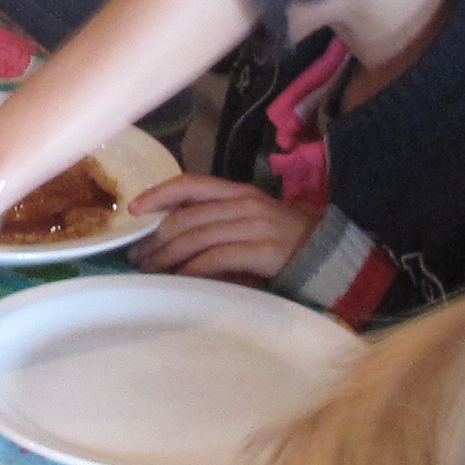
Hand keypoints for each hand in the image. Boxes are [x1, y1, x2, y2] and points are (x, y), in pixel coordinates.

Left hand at [132, 174, 316, 282]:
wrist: (331, 257)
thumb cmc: (284, 242)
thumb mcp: (250, 221)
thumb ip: (216, 223)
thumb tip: (171, 239)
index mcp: (238, 192)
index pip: (190, 184)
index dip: (158, 194)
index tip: (133, 209)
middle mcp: (244, 203)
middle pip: (185, 217)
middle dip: (155, 238)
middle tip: (136, 256)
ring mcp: (254, 225)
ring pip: (195, 237)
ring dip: (166, 257)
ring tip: (150, 270)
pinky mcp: (263, 250)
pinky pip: (216, 258)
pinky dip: (192, 270)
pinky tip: (179, 280)